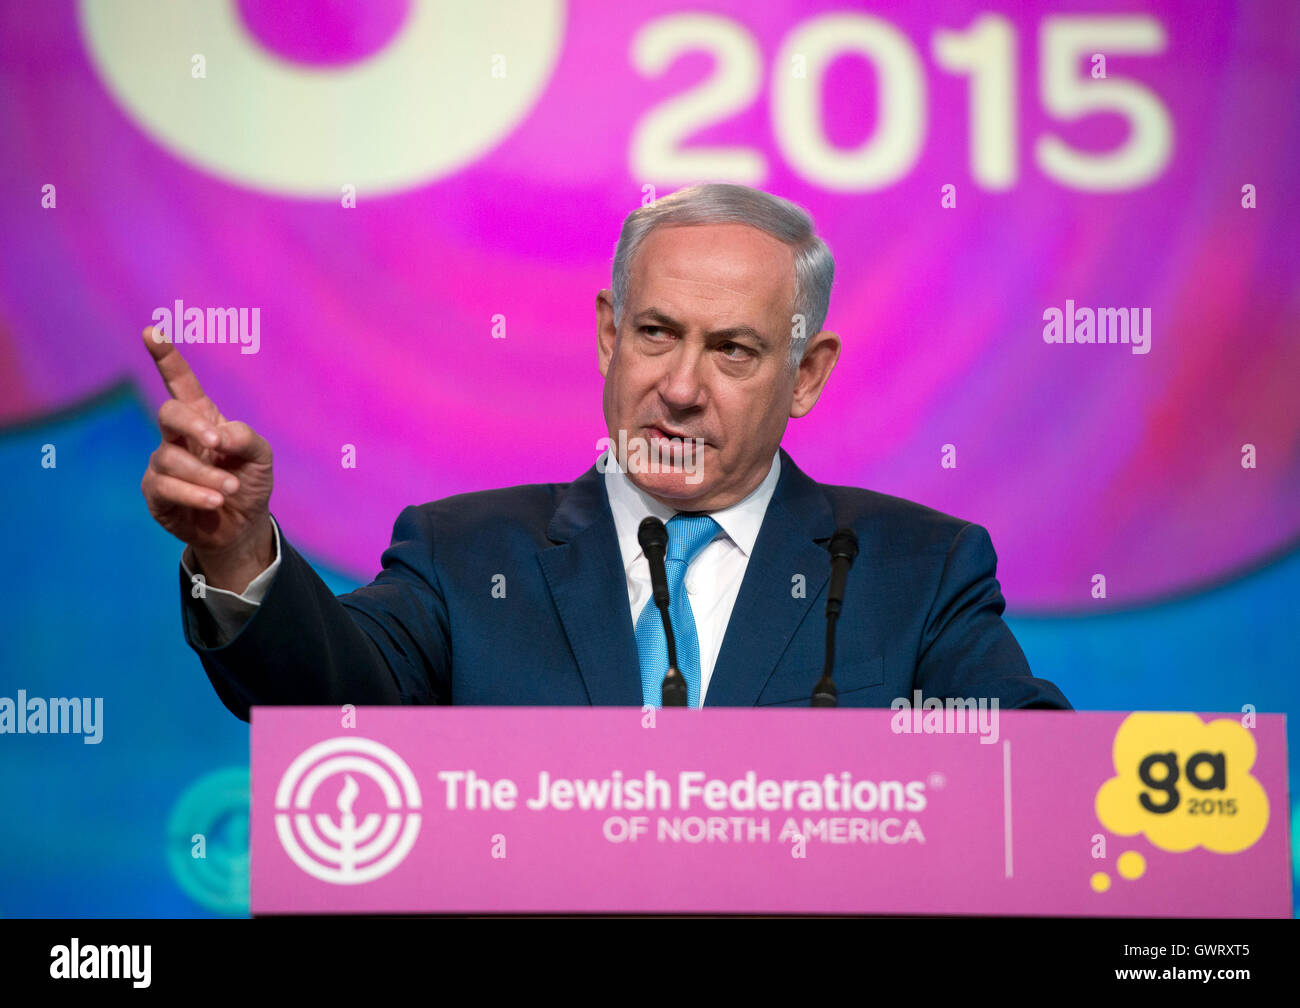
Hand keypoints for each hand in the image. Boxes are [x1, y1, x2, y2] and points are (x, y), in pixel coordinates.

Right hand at [140, 327, 273, 588]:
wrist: (242, 527)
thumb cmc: (249, 482)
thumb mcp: (261, 457)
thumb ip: (245, 438)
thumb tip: (219, 433)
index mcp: (203, 419)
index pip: (181, 384)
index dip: (166, 358)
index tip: (152, 331)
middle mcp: (177, 437)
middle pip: (169, 413)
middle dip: (192, 424)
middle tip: (217, 442)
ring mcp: (163, 464)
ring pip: (171, 458)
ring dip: (206, 474)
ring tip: (231, 489)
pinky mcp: (156, 493)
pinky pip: (166, 487)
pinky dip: (194, 493)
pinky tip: (215, 500)